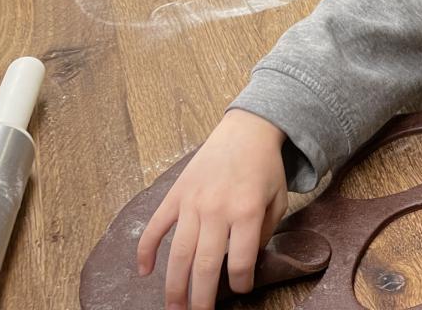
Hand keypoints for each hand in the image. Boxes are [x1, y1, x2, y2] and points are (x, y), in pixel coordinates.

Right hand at [137, 109, 288, 309]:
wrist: (247, 129)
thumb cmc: (266, 167)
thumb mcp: (278, 199)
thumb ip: (264, 232)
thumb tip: (245, 261)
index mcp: (247, 211)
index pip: (240, 261)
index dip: (240, 283)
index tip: (240, 291)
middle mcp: (217, 210)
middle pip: (204, 266)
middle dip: (201, 298)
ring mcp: (193, 202)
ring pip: (178, 254)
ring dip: (173, 286)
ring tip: (174, 308)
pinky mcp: (176, 194)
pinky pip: (156, 227)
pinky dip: (146, 250)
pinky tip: (143, 271)